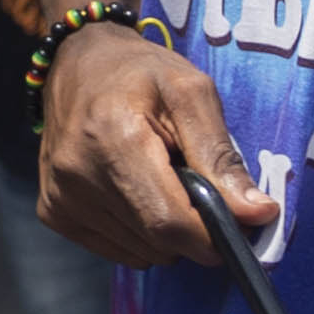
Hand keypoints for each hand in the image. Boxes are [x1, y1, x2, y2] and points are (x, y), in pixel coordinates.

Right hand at [36, 23, 263, 270]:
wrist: (77, 62)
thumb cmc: (140, 72)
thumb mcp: (192, 93)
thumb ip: (222, 156)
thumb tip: (259, 214)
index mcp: (113, 137)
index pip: (168, 221)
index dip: (211, 236)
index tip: (237, 226)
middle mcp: (77, 174)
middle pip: (157, 241)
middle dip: (193, 230)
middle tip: (199, 189)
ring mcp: (61, 197)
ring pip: (140, 252)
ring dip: (165, 231)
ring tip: (161, 181)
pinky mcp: (54, 212)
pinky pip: (118, 250)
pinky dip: (140, 233)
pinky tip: (135, 191)